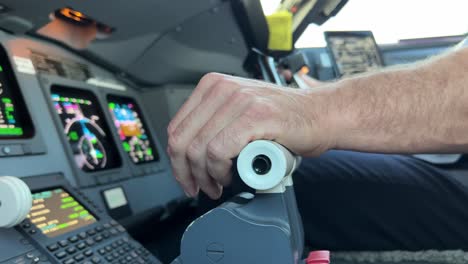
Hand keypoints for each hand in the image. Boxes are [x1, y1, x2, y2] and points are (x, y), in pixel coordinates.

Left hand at [167, 73, 332, 198]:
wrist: (320, 114)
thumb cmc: (284, 118)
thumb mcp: (239, 112)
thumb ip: (214, 124)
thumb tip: (189, 153)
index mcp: (213, 86)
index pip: (176, 128)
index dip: (177, 161)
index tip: (187, 176)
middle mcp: (222, 89)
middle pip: (182, 141)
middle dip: (186, 173)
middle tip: (200, 187)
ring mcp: (238, 100)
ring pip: (199, 149)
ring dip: (205, 176)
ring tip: (218, 184)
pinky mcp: (253, 116)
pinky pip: (219, 151)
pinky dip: (220, 171)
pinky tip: (230, 176)